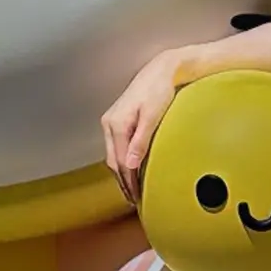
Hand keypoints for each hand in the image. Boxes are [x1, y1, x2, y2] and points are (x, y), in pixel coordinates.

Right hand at [102, 49, 185, 205]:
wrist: (161, 70)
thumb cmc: (159, 90)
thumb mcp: (152, 116)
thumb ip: (140, 141)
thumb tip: (130, 165)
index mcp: (116, 124)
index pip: (120, 161)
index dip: (128, 181)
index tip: (137, 196)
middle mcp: (109, 123)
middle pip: (113, 160)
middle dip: (122, 181)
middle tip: (134, 199)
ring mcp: (110, 121)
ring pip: (112, 154)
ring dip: (121, 173)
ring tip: (132, 189)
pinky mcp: (117, 120)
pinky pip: (116, 146)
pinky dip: (122, 160)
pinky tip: (130, 167)